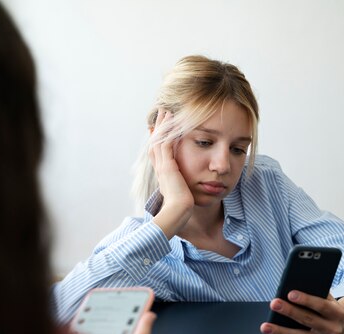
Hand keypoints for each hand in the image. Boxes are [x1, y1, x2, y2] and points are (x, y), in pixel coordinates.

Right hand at [149, 109, 193, 237]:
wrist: (178, 211)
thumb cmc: (182, 206)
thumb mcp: (181, 193)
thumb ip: (182, 188)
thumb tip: (187, 189)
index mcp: (163, 174)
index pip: (158, 153)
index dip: (158, 140)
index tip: (160, 129)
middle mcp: (160, 168)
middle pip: (156, 143)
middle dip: (159, 128)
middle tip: (161, 114)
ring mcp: (162, 166)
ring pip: (160, 140)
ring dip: (163, 125)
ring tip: (166, 112)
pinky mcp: (168, 166)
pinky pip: (166, 144)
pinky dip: (168, 131)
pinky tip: (172, 121)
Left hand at [259, 292, 343, 333]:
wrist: (342, 326)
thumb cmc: (328, 308)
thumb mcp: (328, 298)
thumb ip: (316, 293)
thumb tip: (292, 287)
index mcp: (337, 314)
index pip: (322, 306)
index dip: (306, 300)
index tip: (290, 293)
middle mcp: (333, 330)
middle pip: (308, 321)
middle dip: (289, 312)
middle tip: (274, 304)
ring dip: (281, 332)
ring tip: (265, 326)